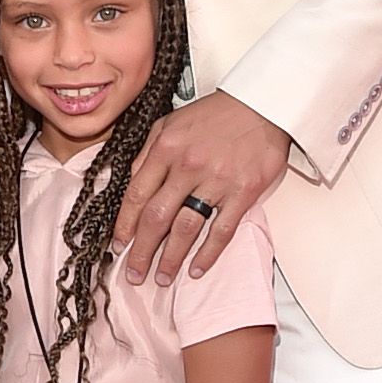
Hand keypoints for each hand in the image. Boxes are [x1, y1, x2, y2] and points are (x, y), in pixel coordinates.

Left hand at [119, 95, 290, 285]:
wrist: (263, 104)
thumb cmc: (216, 114)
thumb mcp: (170, 123)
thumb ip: (148, 153)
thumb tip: (131, 182)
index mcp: (166, 149)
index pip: (137, 195)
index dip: (125, 225)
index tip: (119, 246)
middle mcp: (188, 167)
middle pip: (157, 218)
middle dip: (142, 251)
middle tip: (134, 274)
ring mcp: (216, 182)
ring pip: (186, 228)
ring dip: (171, 258)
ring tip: (161, 277)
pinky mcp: (243, 193)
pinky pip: (222, 230)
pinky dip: (208, 254)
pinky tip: (196, 269)